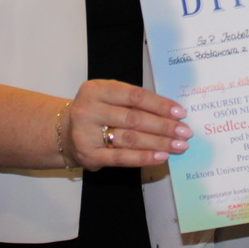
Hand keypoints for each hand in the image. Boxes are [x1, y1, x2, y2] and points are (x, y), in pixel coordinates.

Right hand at [64, 79, 190, 170]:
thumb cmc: (96, 111)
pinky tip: (160, 157)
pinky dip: (143, 157)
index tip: (180, 113)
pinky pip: (121, 158)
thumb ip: (133, 101)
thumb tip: (172, 113)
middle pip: (134, 118)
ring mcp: (86, 134)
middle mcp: (89, 110)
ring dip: (158, 143)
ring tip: (178, 146)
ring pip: (130, 139)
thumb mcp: (108, 97)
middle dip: (164, 126)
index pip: (134, 96)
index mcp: (96, 89)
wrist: (63, 132)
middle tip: (185, 132)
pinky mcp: (89, 155)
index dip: (159, 105)